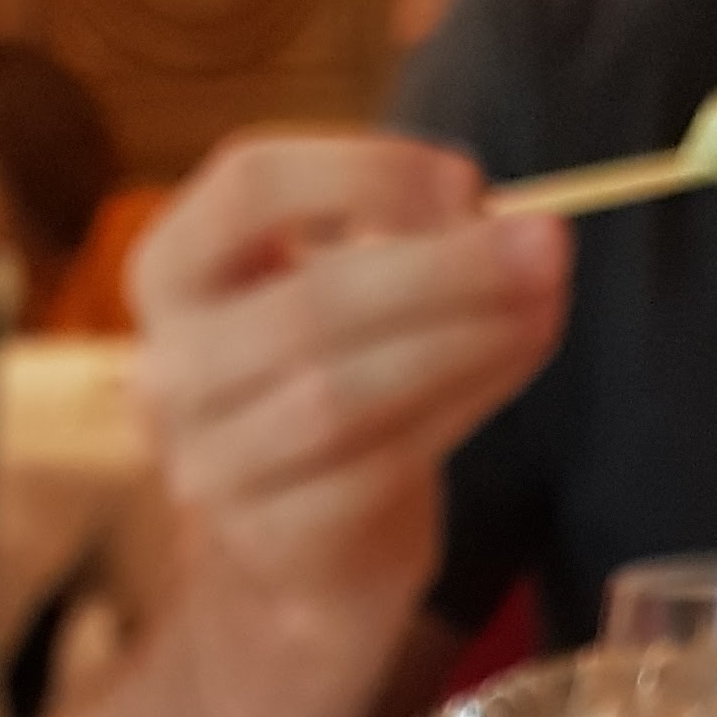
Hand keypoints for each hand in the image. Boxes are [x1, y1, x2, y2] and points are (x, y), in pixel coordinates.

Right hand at [128, 132, 568, 716]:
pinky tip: (514, 363)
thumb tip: (524, 232)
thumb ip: (415, 243)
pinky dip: (456, 411)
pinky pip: (372, 472)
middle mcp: (169, 370)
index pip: (248, 185)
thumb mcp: (350, 287)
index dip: (365, 170)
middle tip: (547, 243)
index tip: (467, 183)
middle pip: (307, 302)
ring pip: (340, 396)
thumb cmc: (330, 382)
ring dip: (459, 344)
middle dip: (443, 269)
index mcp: (173, 271)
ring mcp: (209, 467)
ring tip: (543, 306)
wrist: (302, 546)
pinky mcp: (267, 543)